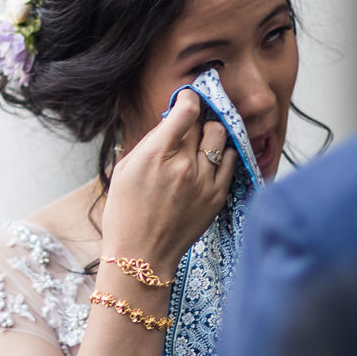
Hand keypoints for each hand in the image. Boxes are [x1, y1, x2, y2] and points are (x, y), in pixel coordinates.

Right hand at [101, 91, 233, 274]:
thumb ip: (149, 142)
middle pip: (204, 122)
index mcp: (155, 155)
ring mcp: (204, 181)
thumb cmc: (125, 214)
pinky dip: (223, 154)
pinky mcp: (217, 196)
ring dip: (212, 133)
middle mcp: (184, 165)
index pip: (186, 110)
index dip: (189, 98)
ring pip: (221, 137)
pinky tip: (212, 158)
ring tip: (202, 140)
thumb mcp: (124, 171)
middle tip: (190, 124)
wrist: (141, 256)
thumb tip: (169, 122)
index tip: (187, 98)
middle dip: (197, 119)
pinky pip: (231, 161)